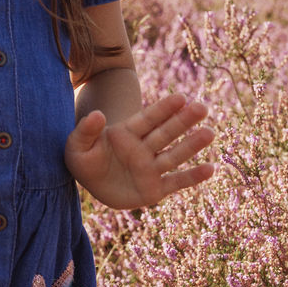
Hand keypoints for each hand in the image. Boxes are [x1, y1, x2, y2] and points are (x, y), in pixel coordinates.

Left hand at [65, 94, 214, 209]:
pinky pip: (176, 182)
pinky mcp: (154, 189)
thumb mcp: (76, 145)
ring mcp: (150, 168)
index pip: (148, 118)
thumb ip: (86, 130)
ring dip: (192, 145)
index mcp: (126, 133)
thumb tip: (97, 114)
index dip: (164, 109)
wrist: (90, 183)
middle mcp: (142, 148)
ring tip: (209, 133)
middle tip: (202, 108)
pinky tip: (211, 169)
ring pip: (174, 155)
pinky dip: (192, 177)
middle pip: (165, 132)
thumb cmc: (83, 158)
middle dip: (183, 121)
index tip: (181, 97)